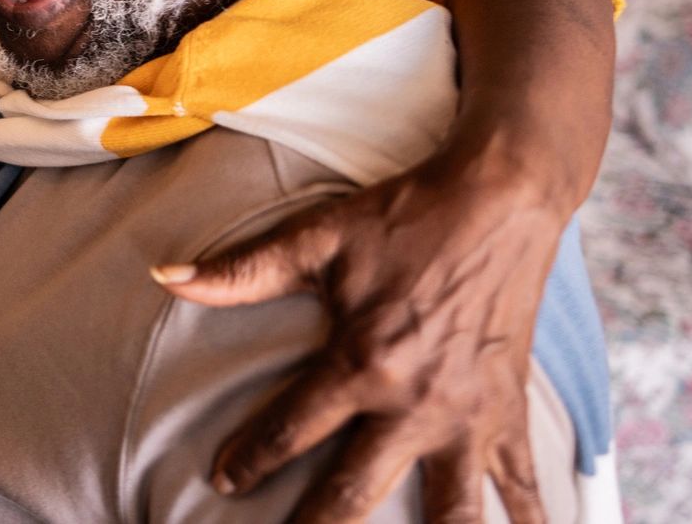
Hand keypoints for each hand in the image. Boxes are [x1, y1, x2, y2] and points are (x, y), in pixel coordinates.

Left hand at [152, 152, 563, 522]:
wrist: (498, 199)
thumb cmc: (404, 217)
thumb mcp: (317, 238)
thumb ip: (241, 271)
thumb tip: (166, 278)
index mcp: (361, 363)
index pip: (290, 430)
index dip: (250, 459)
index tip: (222, 482)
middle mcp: (415, 403)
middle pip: (355, 495)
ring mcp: (469, 418)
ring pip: (450, 515)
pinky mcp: (511, 415)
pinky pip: (524, 489)